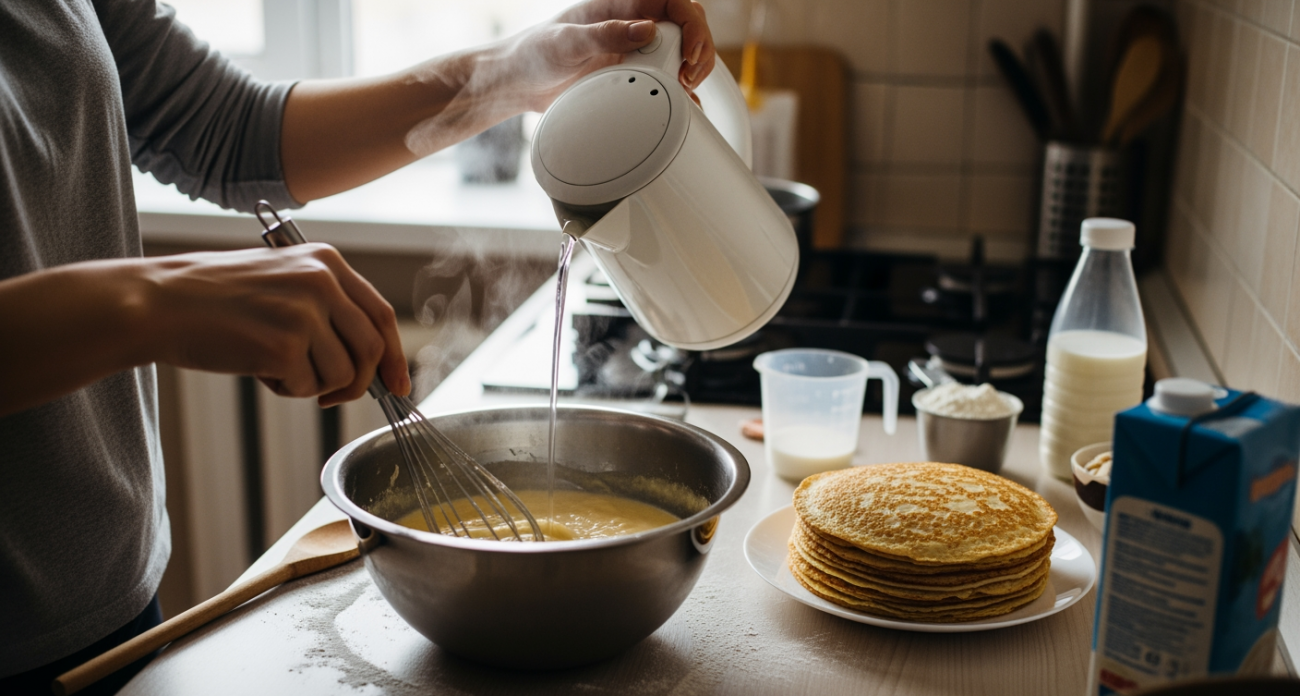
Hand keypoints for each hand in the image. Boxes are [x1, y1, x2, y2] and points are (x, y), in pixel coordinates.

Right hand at [145, 244, 408, 406]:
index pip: (381, 314)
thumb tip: (371, 358)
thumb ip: (326, 306)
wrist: (158, 303)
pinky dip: (285, 388)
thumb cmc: (213, 298)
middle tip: (332, 397)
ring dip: (313, 385)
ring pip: (342, 374)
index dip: (394, 355)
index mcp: (326, 261)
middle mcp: (322, 282)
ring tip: (274, 366)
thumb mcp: (281, 280)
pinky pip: (307, 387)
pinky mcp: (284, 345)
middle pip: (371, 348)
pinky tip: (255, 367)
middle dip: (359, 383)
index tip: (399, 384)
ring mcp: (305, 313)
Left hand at [510, 0, 715, 111]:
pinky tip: (686, 102)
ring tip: (685, 88)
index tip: (689, 53)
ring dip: (692, 69)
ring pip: (681, 50)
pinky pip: (666, 77)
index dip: (692, 25)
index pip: (673, 3)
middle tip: (688, 76)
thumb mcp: (566, 42)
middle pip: (686, 25)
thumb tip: (647, 29)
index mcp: (620, 5)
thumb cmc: (534, 53)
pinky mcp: (633, 73)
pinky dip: (681, 90)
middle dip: (699, 48)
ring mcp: (634, 49)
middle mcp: (632, 24)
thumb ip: (605, 33)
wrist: (520, 83)